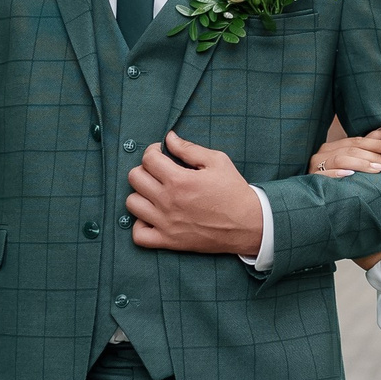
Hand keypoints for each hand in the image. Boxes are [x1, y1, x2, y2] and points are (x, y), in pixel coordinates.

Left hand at [128, 131, 262, 253]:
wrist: (248, 224)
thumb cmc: (234, 191)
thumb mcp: (217, 161)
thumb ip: (189, 148)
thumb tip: (169, 138)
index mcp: (179, 180)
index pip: (148, 159)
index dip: (153, 151)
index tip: (161, 153)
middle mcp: (168, 201)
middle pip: (134, 178)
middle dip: (144, 169)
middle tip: (158, 172)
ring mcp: (166, 223)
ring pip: (131, 204)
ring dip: (140, 195)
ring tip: (154, 194)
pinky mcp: (168, 241)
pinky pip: (138, 235)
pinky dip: (140, 226)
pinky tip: (151, 217)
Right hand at [310, 127, 380, 178]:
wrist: (300, 195)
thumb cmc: (327, 176)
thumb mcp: (346, 160)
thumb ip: (363, 146)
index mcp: (332, 147)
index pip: (358, 141)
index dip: (379, 143)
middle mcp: (324, 153)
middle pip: (353, 150)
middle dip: (376, 156)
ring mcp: (316, 165)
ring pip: (341, 159)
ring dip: (363, 164)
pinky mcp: (310, 179)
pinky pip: (323, 175)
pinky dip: (336, 174)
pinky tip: (350, 175)